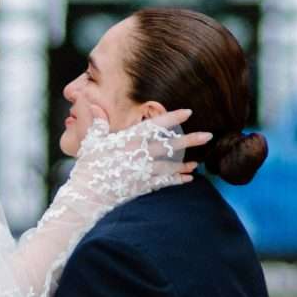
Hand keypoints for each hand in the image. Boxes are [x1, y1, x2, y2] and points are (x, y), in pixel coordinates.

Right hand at [71, 108, 210, 199]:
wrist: (88, 194)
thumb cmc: (88, 165)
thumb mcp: (90, 141)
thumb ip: (94, 122)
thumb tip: (89, 102)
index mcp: (129, 140)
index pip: (155, 126)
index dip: (172, 118)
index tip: (188, 112)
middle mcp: (141, 154)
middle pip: (170, 146)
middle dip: (190, 140)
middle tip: (208, 136)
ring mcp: (144, 171)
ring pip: (171, 165)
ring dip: (185, 163)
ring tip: (198, 163)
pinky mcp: (143, 186)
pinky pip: (164, 182)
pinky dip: (177, 180)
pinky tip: (188, 179)